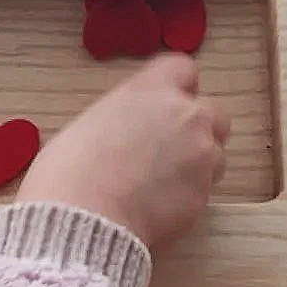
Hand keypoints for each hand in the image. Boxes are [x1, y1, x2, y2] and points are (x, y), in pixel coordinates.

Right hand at [17, 53, 230, 248]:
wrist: (83, 217)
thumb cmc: (69, 170)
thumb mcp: (86, 124)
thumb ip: (120, 118)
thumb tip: (110, 132)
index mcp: (151, 90)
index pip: (183, 69)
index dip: (177, 87)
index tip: (166, 103)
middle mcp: (185, 116)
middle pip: (213, 112)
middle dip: (198, 128)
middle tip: (169, 148)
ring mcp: (201, 156)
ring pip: (216, 154)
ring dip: (198, 164)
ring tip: (163, 183)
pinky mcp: (204, 195)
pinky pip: (204, 190)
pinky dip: (188, 196)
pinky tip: (159, 208)